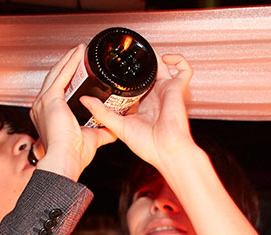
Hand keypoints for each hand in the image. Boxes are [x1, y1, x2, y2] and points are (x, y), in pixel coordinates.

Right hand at [30, 45, 114, 180]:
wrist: (64, 160)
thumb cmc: (72, 156)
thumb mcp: (91, 139)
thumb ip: (102, 131)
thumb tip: (114, 128)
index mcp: (48, 116)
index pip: (57, 91)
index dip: (67, 79)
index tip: (79, 72)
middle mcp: (42, 108)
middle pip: (55, 79)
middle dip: (67, 65)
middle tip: (79, 55)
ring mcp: (43, 102)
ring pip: (57, 73)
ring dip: (69, 60)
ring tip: (79, 51)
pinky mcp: (50, 99)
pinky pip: (61, 75)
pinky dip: (70, 63)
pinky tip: (78, 54)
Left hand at [80, 53, 195, 172]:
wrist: (165, 151)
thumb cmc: (148, 146)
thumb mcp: (118, 126)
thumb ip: (102, 112)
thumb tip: (85, 100)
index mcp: (142, 105)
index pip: (134, 85)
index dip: (126, 75)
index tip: (115, 65)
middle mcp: (155, 96)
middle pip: (147, 72)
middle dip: (139, 61)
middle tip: (127, 51)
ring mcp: (167, 91)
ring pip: (164, 65)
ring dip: (155, 55)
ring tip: (142, 48)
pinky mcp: (177, 89)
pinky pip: (185, 69)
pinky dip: (178, 59)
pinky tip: (165, 58)